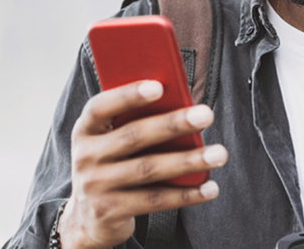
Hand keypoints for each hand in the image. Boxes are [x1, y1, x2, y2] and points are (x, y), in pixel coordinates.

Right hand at [59, 80, 227, 248]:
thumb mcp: (109, 142)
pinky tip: (209, 187)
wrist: (87, 217)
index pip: (100, 107)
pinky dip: (186, 194)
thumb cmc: (110, 166)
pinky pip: (155, 200)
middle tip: (205, 115)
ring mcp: (95, 186)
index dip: (128, 95)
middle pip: (133, 136)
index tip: (159, 86)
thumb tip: (180, 105)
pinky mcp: (110, 211)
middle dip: (173, 124)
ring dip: (188, 161)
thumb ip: (132, 122)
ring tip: (218, 154)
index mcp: (85, 130)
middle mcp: (85, 156)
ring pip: (148, 169)